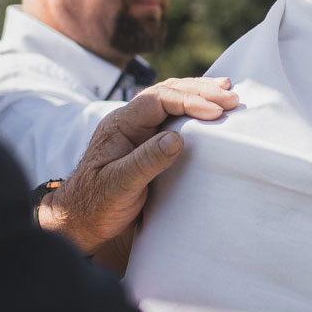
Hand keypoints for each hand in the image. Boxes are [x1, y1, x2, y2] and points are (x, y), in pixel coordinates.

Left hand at [38, 77, 239, 259]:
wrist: (80, 219)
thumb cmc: (96, 205)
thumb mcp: (119, 186)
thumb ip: (146, 162)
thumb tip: (177, 138)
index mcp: (119, 125)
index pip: (158, 100)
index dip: (189, 101)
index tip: (215, 112)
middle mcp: (129, 121)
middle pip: (167, 92)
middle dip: (200, 92)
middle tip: (231, 98)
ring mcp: (138, 129)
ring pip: (171, 99)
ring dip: (199, 94)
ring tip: (227, 93)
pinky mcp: (147, 141)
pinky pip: (172, 116)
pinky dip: (194, 109)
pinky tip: (210, 108)